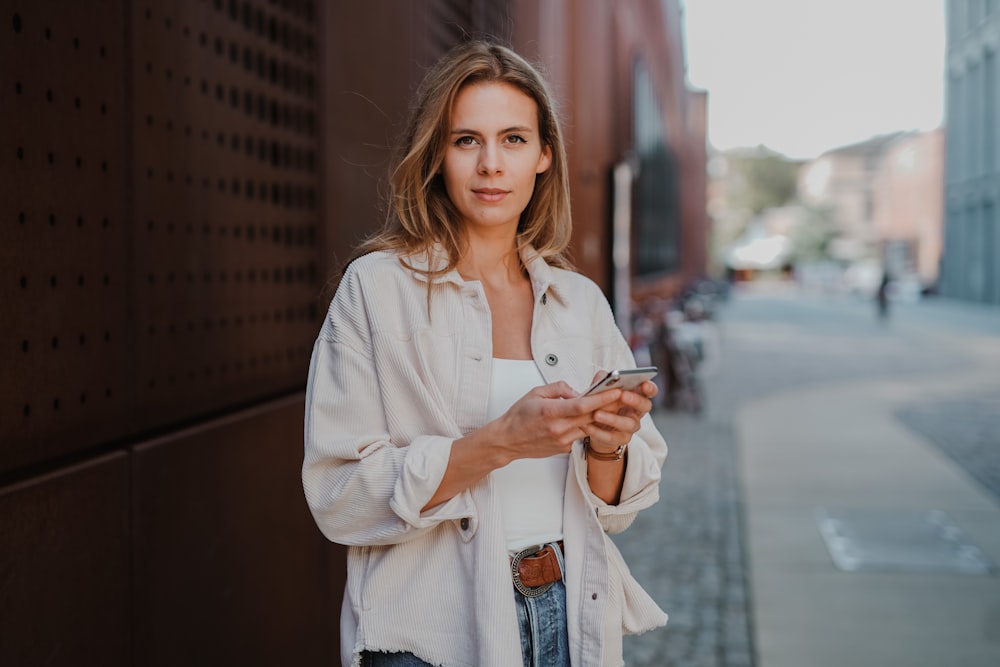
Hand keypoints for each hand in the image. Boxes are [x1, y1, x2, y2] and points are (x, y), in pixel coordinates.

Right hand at [494, 381, 624, 460]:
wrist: (508, 440)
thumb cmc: (519, 416)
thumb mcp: (535, 393)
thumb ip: (559, 389)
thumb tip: (577, 392)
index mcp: (551, 412)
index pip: (582, 405)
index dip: (602, 398)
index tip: (615, 391)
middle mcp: (558, 429)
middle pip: (591, 417)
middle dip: (610, 406)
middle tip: (623, 395)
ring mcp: (562, 441)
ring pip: (589, 427)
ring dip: (600, 417)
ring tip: (612, 405)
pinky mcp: (564, 449)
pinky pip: (580, 435)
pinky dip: (586, 426)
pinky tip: (589, 418)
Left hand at [580, 372, 657, 455]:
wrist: (595, 427)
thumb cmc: (602, 403)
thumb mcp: (601, 389)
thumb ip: (603, 380)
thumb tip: (603, 376)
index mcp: (636, 395)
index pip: (650, 390)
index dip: (650, 388)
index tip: (644, 384)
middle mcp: (637, 411)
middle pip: (645, 406)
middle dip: (635, 400)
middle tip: (623, 395)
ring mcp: (631, 426)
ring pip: (628, 424)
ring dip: (613, 418)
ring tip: (597, 414)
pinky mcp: (620, 439)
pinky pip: (611, 437)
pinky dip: (597, 431)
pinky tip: (586, 426)